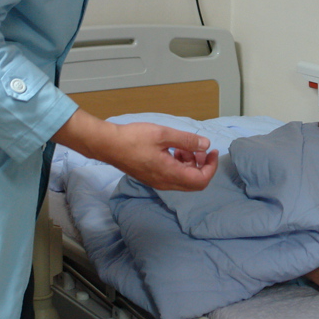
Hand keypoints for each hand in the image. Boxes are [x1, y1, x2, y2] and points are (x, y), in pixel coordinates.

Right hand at [54, 111, 218, 190]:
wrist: (108, 145)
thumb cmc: (133, 138)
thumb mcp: (163, 134)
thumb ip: (186, 141)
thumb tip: (205, 145)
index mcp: (170, 174)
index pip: (201, 180)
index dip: (211, 167)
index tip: (211, 152)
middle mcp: (165, 182)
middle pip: (194, 183)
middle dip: (202, 165)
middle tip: (199, 149)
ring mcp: (157, 182)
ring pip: (183, 180)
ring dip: (190, 164)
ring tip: (183, 146)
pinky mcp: (151, 177)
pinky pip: (173, 176)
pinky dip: (179, 164)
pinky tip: (173, 150)